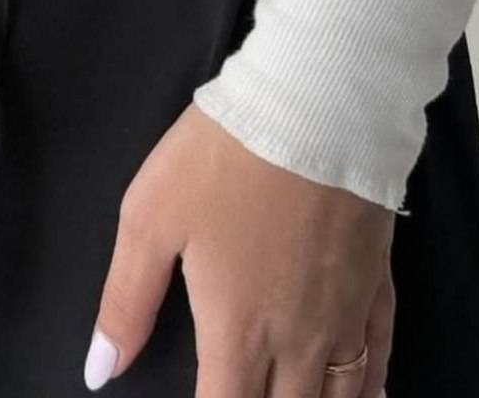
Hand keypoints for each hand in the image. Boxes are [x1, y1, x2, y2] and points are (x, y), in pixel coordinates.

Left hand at [84, 100, 395, 394]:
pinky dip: (369, 390)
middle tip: (238, 392)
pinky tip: (363, 397)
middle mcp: (298, 342)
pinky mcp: (378, 285)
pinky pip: (379, 360)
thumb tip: (99, 370)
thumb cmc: (223, 160)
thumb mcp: (150, 219)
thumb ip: (126, 302)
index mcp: (238, 332)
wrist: (314, 108)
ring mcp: (345, 317)